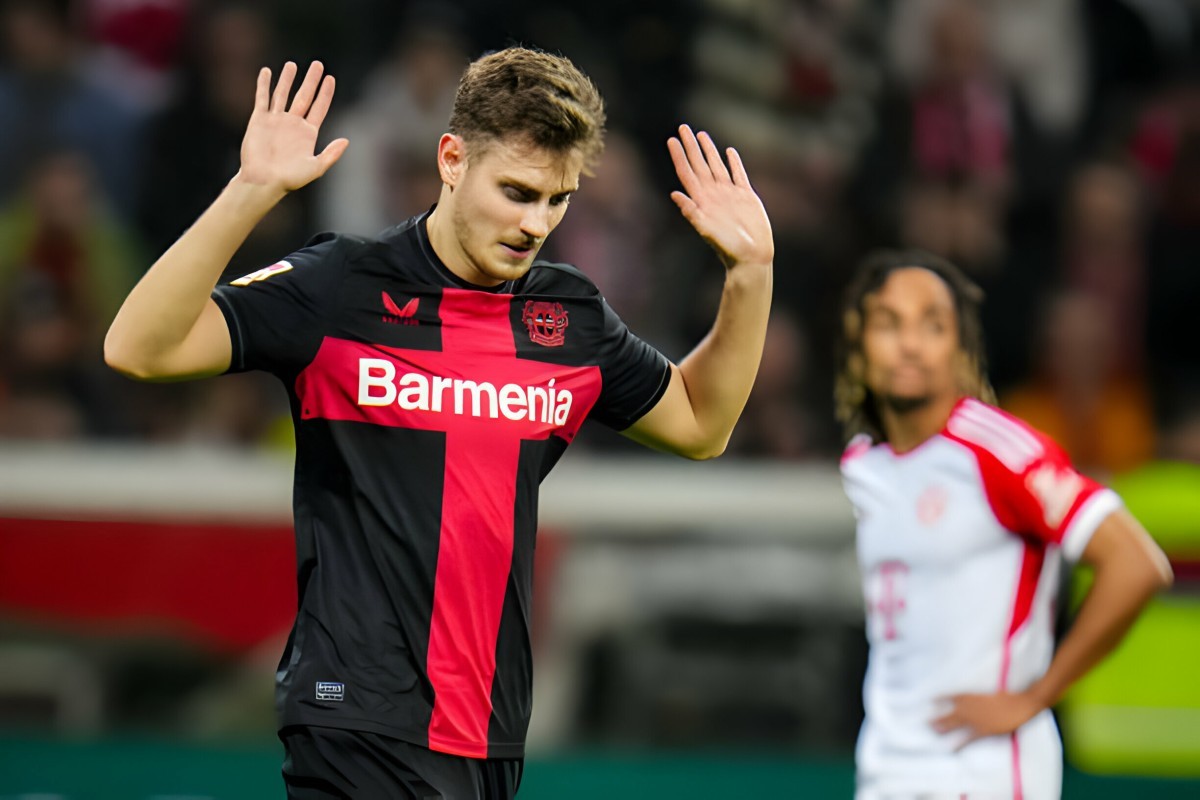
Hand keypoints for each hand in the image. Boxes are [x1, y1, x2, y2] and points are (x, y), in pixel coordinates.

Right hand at [237, 61, 348, 192]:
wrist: (263, 181)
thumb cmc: (290, 179)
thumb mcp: (316, 167)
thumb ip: (331, 154)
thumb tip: (346, 140)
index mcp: (307, 133)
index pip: (319, 108)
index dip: (325, 93)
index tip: (330, 78)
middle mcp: (292, 124)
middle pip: (304, 96)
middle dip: (311, 80)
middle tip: (318, 64)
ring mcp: (276, 121)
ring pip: (282, 94)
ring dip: (287, 79)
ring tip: (292, 64)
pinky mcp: (259, 120)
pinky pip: (262, 98)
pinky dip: (264, 84)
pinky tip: (267, 72)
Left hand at [668, 125, 773, 269]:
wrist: (750, 257)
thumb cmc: (727, 248)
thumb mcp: (706, 230)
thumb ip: (691, 212)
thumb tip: (674, 194)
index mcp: (702, 201)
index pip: (687, 173)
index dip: (679, 156)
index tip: (671, 140)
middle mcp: (714, 194)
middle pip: (699, 164)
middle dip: (691, 146)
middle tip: (683, 127)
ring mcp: (729, 194)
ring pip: (717, 166)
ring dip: (709, 150)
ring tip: (701, 135)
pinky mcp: (746, 197)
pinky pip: (738, 174)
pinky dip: (733, 162)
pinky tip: (729, 152)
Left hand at [931, 691, 1044, 745]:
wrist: (1019, 705)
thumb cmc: (1007, 697)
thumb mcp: (990, 693)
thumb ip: (979, 697)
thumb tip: (975, 700)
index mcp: (971, 696)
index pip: (951, 696)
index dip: (940, 698)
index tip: (930, 699)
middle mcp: (968, 707)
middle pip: (948, 713)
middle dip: (937, 718)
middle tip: (926, 722)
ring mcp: (974, 719)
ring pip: (953, 724)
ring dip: (942, 728)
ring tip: (933, 731)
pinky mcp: (982, 730)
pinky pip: (967, 739)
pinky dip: (958, 744)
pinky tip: (951, 749)